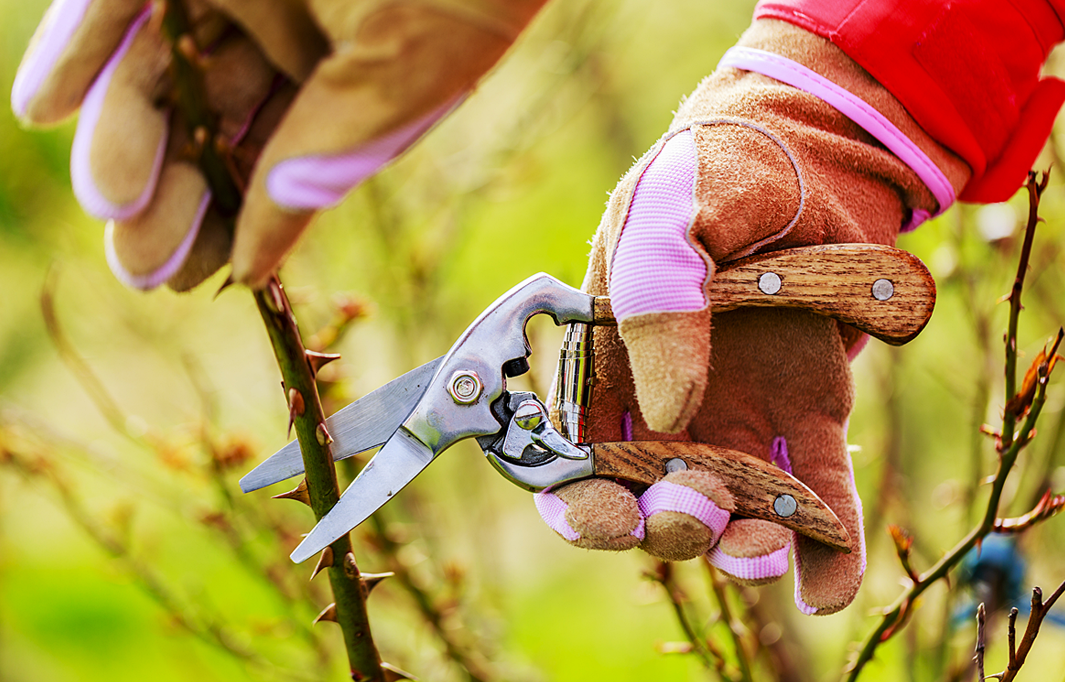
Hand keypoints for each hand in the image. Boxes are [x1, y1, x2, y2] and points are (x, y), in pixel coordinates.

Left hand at [12, 0, 545, 289]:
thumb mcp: (393, 87)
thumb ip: (319, 167)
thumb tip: (257, 267)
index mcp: (343, 75)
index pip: (274, 161)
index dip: (233, 222)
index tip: (195, 279)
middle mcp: (283, 30)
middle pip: (207, 123)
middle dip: (173, 196)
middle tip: (141, 263)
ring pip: (158, 69)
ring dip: (124, 138)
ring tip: (111, 202)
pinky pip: (117, 1)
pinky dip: (80, 50)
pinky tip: (47, 110)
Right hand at [537, 18, 970, 614]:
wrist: (811, 154)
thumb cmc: (719, 172)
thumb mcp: (673, 207)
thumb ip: (653, 290)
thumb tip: (670, 408)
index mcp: (607, 365)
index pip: (572, 457)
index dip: (580, 503)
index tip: (609, 516)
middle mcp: (665, 407)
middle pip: (647, 500)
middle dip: (664, 528)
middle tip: (697, 510)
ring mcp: (738, 419)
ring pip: (728, 512)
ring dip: (740, 548)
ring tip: (766, 545)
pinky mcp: (808, 420)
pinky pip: (813, 496)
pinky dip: (822, 551)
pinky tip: (827, 584)